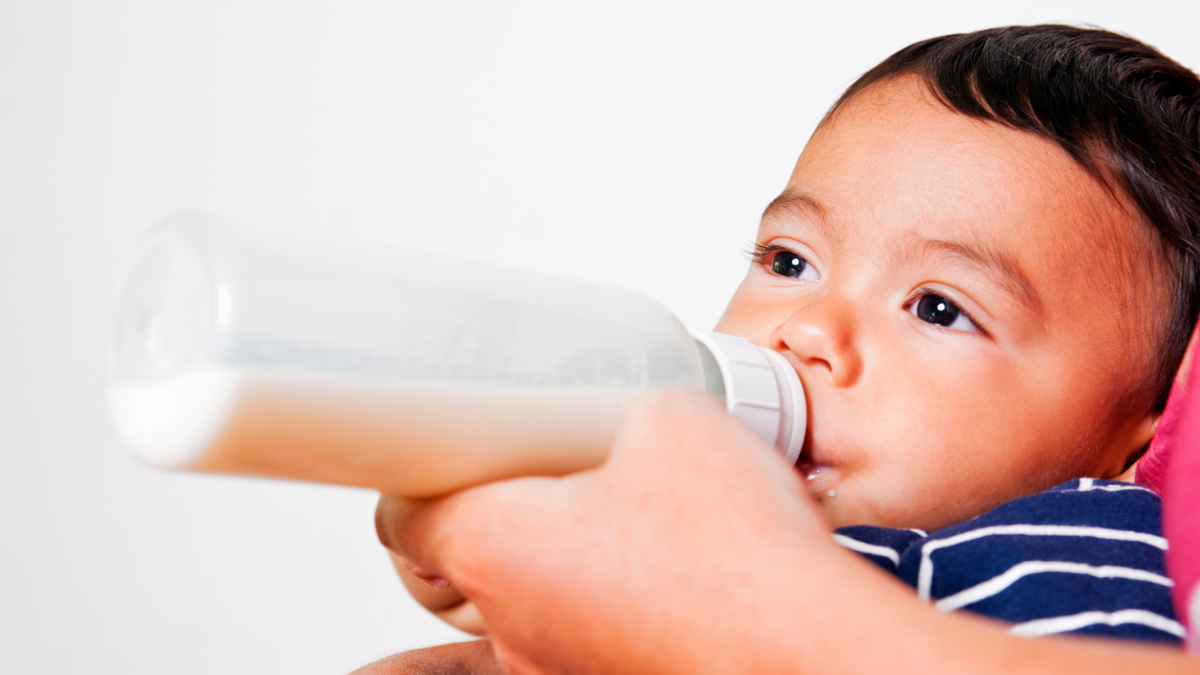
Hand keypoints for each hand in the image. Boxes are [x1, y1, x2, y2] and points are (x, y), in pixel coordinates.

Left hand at [374, 388, 840, 672]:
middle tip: (547, 474)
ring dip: (557, 565)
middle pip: (465, 564)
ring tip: (620, 523)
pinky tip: (657, 579)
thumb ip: (631, 411)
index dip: (419, 479)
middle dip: (500, 515)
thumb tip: (639, 418)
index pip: (401, 520)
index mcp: (495, 547)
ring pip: (529, 608)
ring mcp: (560, 671)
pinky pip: (584, 641)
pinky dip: (606, 609)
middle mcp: (513, 625)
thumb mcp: (672, 421)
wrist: (811, 652)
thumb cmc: (736, 556)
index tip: (445, 457)